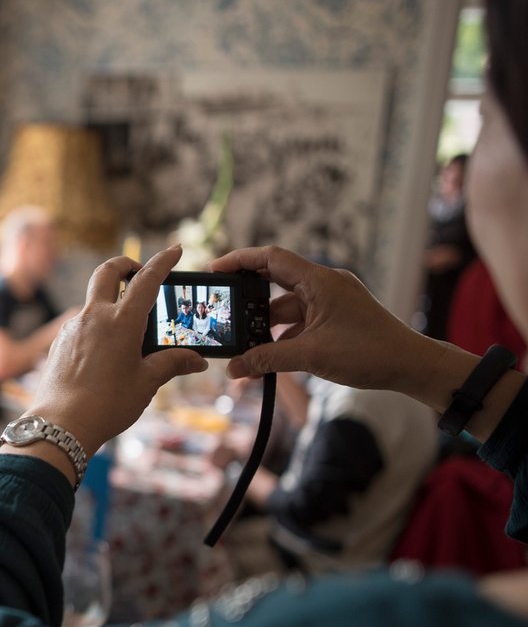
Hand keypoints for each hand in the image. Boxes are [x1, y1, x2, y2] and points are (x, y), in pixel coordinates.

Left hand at [27, 246, 207, 456]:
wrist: (60, 425)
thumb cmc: (107, 405)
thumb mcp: (147, 383)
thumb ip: (172, 364)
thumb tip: (197, 360)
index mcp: (121, 321)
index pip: (147, 280)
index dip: (163, 262)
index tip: (174, 250)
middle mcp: (94, 317)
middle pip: (107, 272)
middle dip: (125, 264)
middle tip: (138, 271)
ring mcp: (72, 328)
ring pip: (91, 301)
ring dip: (108, 300)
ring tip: (125, 324)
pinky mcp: (58, 343)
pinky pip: (79, 325)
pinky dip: (94, 326)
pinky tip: (103, 350)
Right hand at [208, 246, 447, 394]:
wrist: (411, 366)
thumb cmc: (370, 353)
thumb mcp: (312, 356)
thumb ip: (268, 360)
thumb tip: (235, 368)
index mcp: (320, 281)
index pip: (271, 258)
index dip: (239, 260)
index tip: (215, 270)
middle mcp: (324, 285)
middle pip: (274, 281)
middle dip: (247, 300)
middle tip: (223, 311)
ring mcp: (331, 301)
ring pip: (286, 307)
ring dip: (265, 327)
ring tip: (245, 350)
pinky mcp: (335, 318)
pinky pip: (300, 321)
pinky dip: (283, 337)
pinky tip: (269, 360)